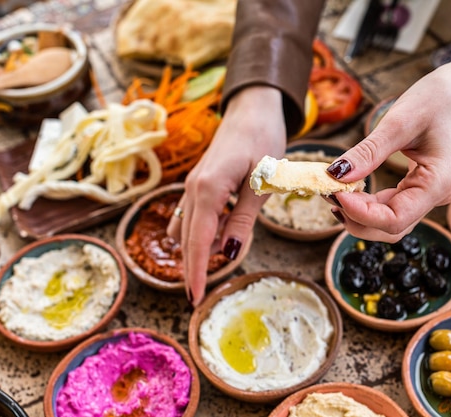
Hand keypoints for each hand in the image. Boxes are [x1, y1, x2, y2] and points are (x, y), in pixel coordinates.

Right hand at [167, 86, 286, 305]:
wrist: (253, 109)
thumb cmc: (263, 140)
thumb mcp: (262, 183)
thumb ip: (243, 219)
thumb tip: (230, 253)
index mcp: (209, 189)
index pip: (198, 241)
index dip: (195, 272)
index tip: (194, 300)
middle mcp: (193, 189)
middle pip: (187, 240)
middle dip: (195, 266)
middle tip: (204, 293)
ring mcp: (191, 185)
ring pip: (187, 229)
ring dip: (201, 246)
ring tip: (231, 244)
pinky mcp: (197, 183)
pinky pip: (192, 216)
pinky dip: (203, 231)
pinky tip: (225, 228)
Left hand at [326, 50, 450, 241]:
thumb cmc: (440, 99)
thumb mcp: (400, 121)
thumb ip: (368, 152)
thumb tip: (335, 175)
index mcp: (437, 184)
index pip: (394, 219)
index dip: (360, 213)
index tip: (333, 191)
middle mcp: (435, 197)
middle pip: (391, 229)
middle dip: (356, 219)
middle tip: (327, 192)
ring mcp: (427, 194)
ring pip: (389, 222)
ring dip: (359, 215)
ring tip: (334, 192)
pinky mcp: (418, 187)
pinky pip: (391, 207)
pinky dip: (367, 204)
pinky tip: (348, 191)